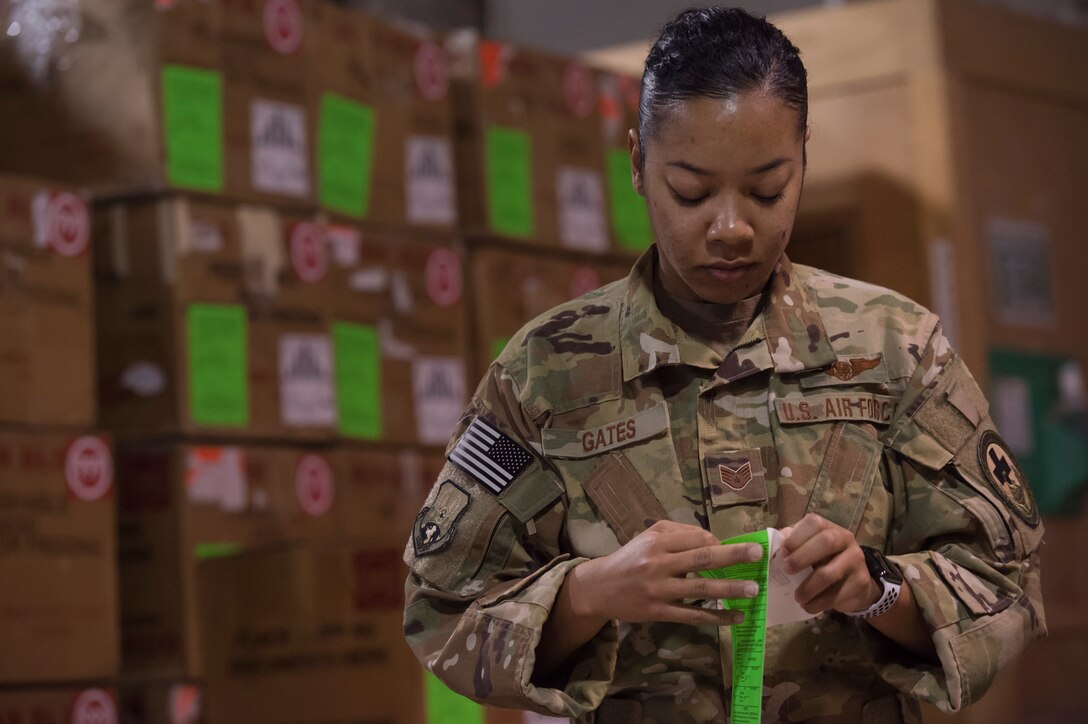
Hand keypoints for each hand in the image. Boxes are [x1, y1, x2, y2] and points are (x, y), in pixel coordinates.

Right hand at [568, 520, 762, 627]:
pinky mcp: (659, 612)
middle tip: (758, 555)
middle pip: (701, 558)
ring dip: (730, 589)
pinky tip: (736, 617)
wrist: (601, 587)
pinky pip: (693, 615)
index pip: (696, 538)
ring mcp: (659, 590)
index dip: (717, 542)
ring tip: (754, 590)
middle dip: (732, 556)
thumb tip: (712, 538)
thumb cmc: (630, 558)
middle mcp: (658, 564)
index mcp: (657, 542)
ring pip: (700, 588)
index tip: (734, 548)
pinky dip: (716, 616)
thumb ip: (678, 532)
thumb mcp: (648, 536)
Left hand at [779, 513, 879, 614]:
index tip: (781, 553)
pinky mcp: (861, 582)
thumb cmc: (822, 561)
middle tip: (787, 571)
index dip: (795, 537)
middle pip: (826, 542)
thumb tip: (774, 546)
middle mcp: (845, 539)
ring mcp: (856, 560)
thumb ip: (791, 544)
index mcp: (828, 527)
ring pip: (830, 573)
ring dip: (808, 588)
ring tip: (797, 598)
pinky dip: (819, 603)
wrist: (853, 583)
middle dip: (801, 558)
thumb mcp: (807, 549)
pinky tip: (809, 606)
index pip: (813, 523)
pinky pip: (837, 595)